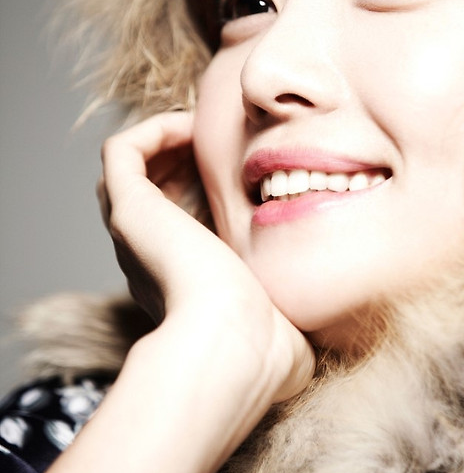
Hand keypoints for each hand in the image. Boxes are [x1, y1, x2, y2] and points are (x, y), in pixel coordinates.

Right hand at [97, 112, 314, 414]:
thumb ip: (299, 302)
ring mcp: (135, 234)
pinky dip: (154, 129)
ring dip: (167, 140)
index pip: (181, 224)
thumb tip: (331, 304)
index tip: (246, 171)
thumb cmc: (268, 346)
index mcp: (182, 283)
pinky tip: (192, 125)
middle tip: (225, 142)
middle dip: (186, 159)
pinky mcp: (130, 210)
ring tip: (206, 127)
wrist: (237, 347)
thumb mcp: (286, 314)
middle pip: (152, 192)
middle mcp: (149, 259)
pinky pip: (122, 151)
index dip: (206, 189)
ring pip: (132, 170)